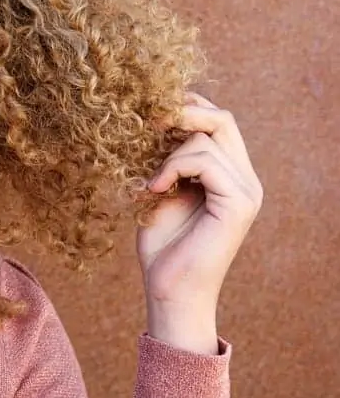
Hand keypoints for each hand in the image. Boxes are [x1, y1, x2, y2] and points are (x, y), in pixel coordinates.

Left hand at [137, 92, 262, 353]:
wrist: (170, 291)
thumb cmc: (162, 247)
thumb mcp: (161, 191)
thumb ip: (168, 160)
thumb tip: (157, 120)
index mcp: (231, 175)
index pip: (219, 123)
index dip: (188, 107)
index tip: (151, 111)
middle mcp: (246, 180)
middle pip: (223, 120)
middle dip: (184, 111)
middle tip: (150, 120)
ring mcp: (247, 191)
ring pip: (205, 140)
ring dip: (167, 155)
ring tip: (150, 184)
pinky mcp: (239, 204)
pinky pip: (204, 161)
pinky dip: (172, 167)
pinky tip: (154, 188)